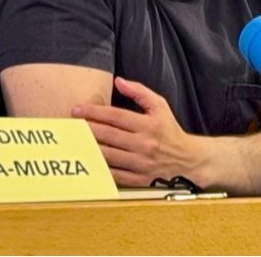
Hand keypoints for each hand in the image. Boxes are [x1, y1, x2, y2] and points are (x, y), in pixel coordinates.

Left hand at [72, 76, 207, 187]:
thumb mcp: (160, 106)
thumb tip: (119, 81)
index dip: (95, 112)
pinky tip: (88, 161)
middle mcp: (145, 144)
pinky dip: (101, 169)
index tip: (77, 109)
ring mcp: (142, 164)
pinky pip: (116, 175)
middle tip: (71, 124)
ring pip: (109, 155)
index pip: (116, 116)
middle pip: (109, 135)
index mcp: (149, 124)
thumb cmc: (170, 131)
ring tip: (74, 141)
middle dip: (88, 128)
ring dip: (90, 148)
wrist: (189, 160)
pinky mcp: (140, 180)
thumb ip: (139, 91)